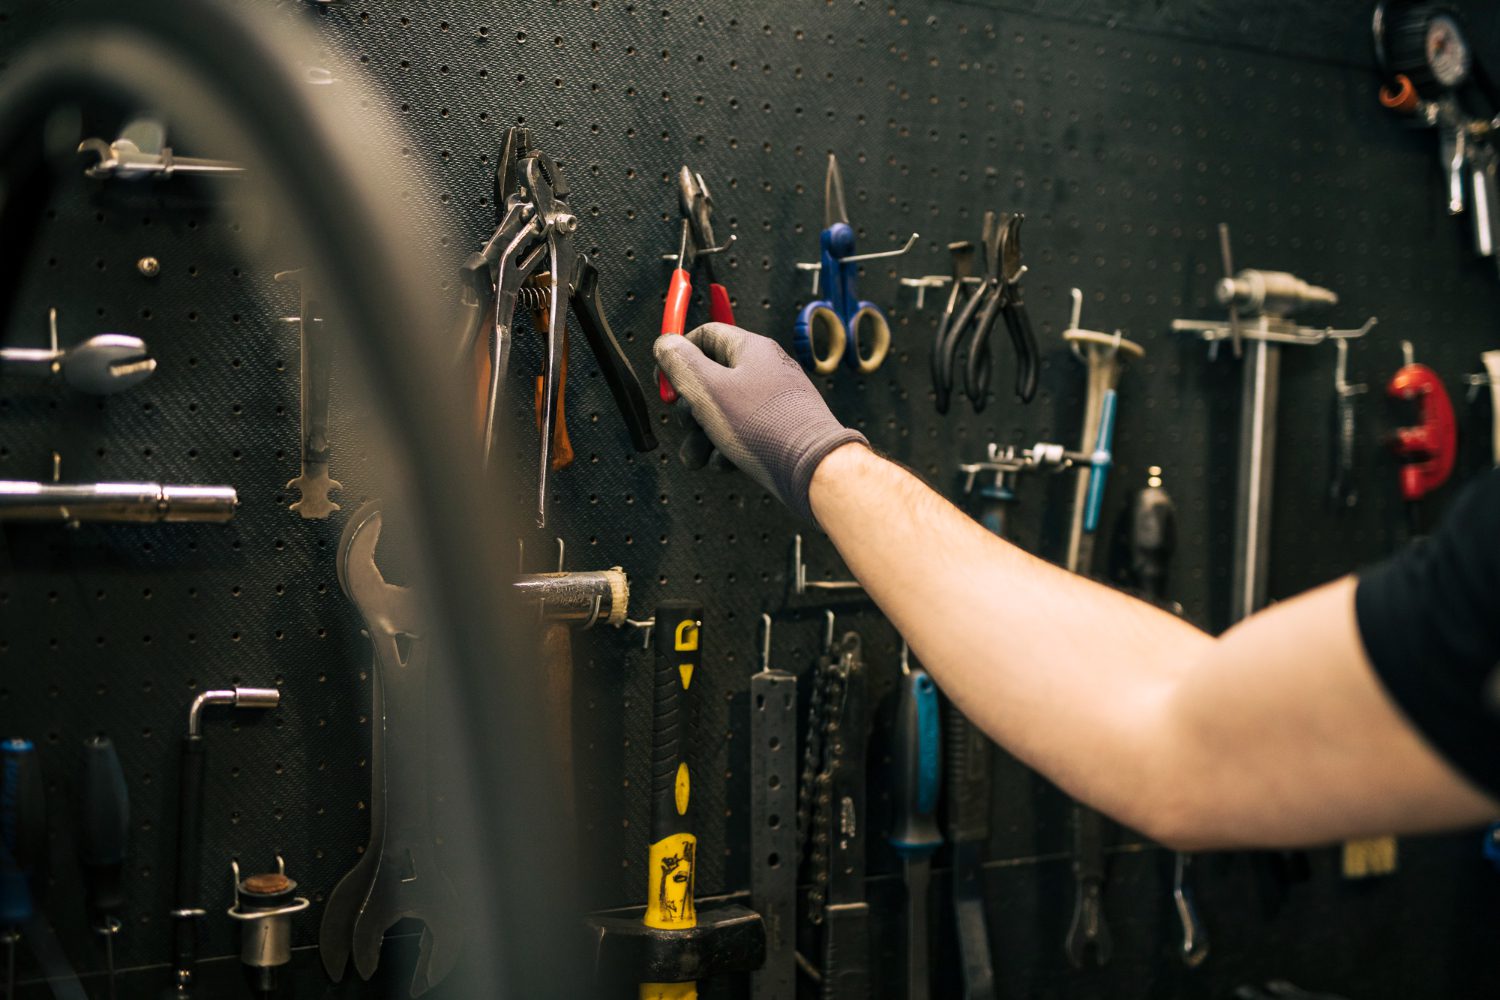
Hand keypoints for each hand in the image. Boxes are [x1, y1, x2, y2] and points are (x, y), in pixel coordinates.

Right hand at [654, 323, 867, 520]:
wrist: (813, 468)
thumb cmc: (764, 426)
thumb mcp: (708, 390)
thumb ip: (680, 363)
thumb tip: (665, 343)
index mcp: (750, 350)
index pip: (705, 336)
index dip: (678, 355)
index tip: (662, 379)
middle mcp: (764, 370)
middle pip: (711, 378)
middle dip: (688, 407)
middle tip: (684, 424)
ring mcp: (773, 401)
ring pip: (724, 412)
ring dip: (702, 436)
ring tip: (696, 458)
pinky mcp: (779, 430)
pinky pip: (743, 433)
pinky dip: (727, 448)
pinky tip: (726, 463)